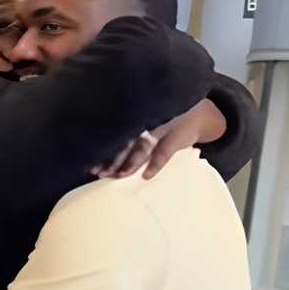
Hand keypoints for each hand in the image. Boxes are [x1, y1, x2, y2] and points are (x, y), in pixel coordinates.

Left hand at [93, 98, 225, 179]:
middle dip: (111, 158)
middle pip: (125, 140)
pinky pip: (164, 153)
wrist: (199, 114)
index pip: (114, 131)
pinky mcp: (177, 137)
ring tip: (117, 175)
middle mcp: (146, 119)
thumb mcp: (146, 116)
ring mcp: (162, 127)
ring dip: (129, 163)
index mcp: (136, 114)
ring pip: (142, 147)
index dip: (101, 144)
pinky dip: (155, 165)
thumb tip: (99, 148)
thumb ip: (126, 128)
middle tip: (98, 172)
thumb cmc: (163, 117)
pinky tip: (145, 176)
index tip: (89, 158)